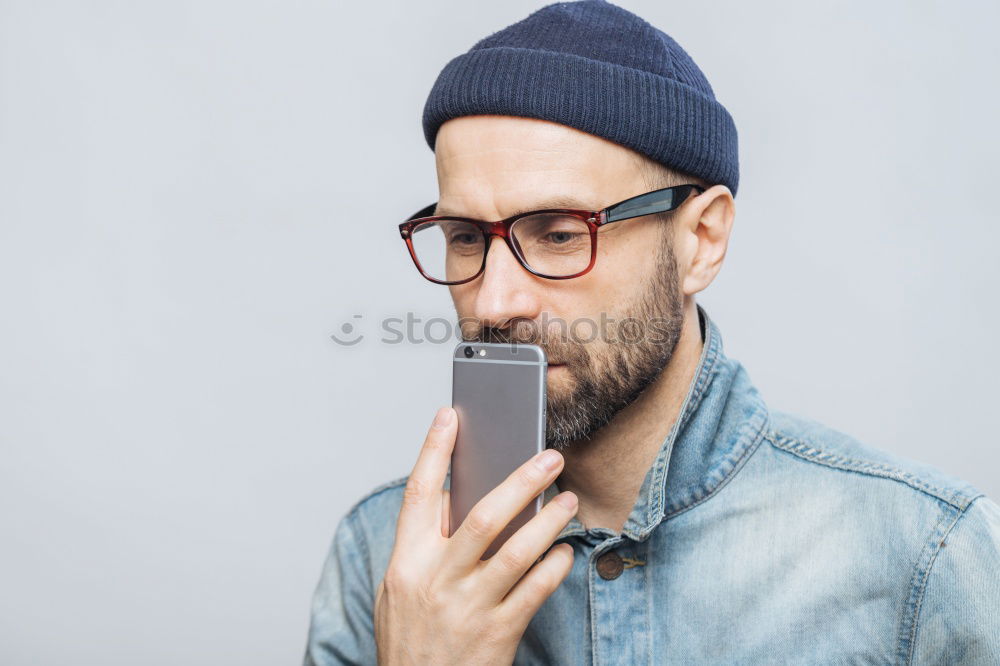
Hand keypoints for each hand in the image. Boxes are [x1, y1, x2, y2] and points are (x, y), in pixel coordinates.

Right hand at [374, 406, 577, 664]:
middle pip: (482, 516)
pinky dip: (554, 567)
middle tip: (549, 457)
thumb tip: (457, 498)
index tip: (450, 416)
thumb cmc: (411, 641)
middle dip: (520, 480)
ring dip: (548, 521)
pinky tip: (564, 552)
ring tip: (567, 501)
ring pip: (516, 551)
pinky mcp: (498, 633)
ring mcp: (469, 607)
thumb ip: (424, 546)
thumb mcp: (399, 590)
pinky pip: (535, 591)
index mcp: (407, 562)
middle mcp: (436, 580)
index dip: (433, 450)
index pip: (419, 494)